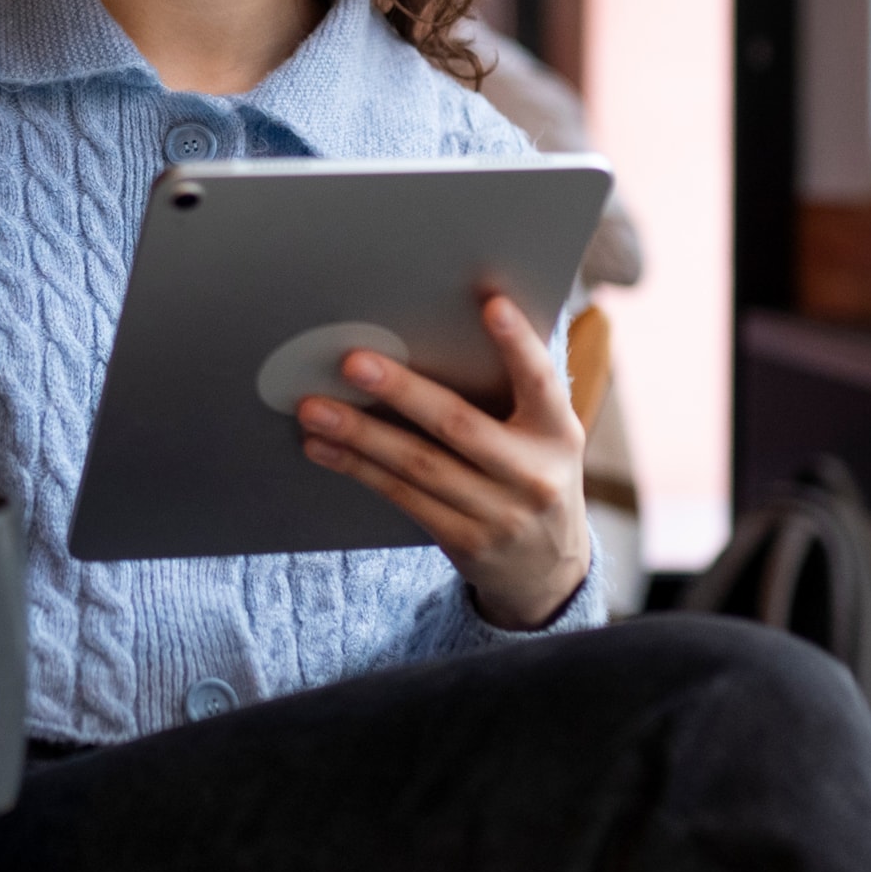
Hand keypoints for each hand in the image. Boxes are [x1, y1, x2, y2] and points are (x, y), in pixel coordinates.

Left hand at [296, 293, 591, 629]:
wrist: (548, 569)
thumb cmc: (532, 474)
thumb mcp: (544, 437)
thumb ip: (510, 394)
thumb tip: (432, 335)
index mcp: (558, 433)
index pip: (540, 381)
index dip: (518, 343)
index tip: (491, 303)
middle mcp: (533, 474)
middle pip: (458, 425)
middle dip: (402, 391)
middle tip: (353, 361)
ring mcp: (499, 514)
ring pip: (418, 465)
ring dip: (360, 434)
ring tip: (313, 407)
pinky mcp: (464, 541)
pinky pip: (402, 496)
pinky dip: (358, 468)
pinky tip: (323, 447)